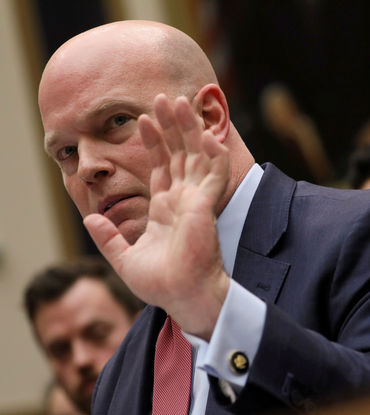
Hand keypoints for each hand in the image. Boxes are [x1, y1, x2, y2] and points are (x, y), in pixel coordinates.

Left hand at [84, 94, 229, 338]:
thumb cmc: (159, 283)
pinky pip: (214, 175)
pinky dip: (214, 155)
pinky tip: (208, 134)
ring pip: (197, 156)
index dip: (154, 142)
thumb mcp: (124, 258)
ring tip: (181, 102)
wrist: (180, 296)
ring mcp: (196, 202)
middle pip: (180, 154)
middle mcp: (183, 201)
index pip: (162, 167)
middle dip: (173, 126)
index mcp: (166, 209)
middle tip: (165, 98)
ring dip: (190, 129)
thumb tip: (89, 220)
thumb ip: (109, 238)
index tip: (143, 119)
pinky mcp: (205, 206)